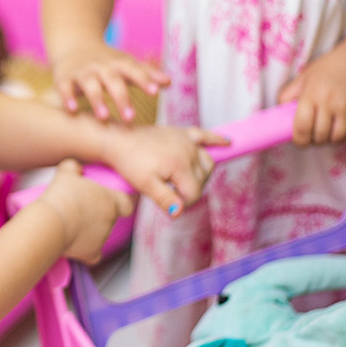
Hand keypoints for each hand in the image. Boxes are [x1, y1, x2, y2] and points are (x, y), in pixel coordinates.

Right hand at [37, 159, 134, 264]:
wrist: (53, 222)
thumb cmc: (62, 196)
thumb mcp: (66, 174)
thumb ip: (73, 168)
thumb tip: (74, 167)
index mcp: (111, 200)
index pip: (127, 204)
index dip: (120, 203)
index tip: (111, 201)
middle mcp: (110, 220)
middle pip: (108, 219)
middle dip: (96, 216)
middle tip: (78, 211)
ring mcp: (102, 238)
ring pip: (98, 235)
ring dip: (88, 232)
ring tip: (68, 225)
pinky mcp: (91, 252)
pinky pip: (93, 255)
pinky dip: (85, 252)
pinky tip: (75, 247)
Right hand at [52, 41, 170, 123]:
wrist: (74, 45)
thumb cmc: (107, 62)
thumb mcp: (126, 64)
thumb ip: (146, 74)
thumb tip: (169, 83)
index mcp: (119, 63)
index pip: (134, 70)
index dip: (144, 79)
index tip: (155, 91)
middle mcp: (101, 66)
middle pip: (112, 80)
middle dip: (121, 98)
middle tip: (130, 118)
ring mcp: (82, 71)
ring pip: (89, 84)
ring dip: (96, 99)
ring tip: (104, 117)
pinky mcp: (64, 78)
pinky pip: (65, 87)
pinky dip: (67, 97)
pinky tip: (72, 110)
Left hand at [104, 124, 227, 216]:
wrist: (117, 140)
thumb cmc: (130, 164)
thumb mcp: (145, 185)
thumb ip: (165, 199)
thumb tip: (178, 213)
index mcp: (180, 165)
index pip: (195, 193)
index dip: (183, 203)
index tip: (168, 204)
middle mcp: (188, 151)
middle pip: (203, 178)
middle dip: (190, 189)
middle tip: (169, 192)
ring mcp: (186, 140)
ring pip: (206, 161)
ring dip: (201, 174)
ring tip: (185, 182)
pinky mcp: (181, 132)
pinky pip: (204, 135)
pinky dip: (216, 140)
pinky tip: (228, 142)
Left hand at [278, 43, 345, 145]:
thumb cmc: (326, 70)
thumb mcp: (302, 78)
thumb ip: (288, 96)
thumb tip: (279, 115)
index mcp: (311, 95)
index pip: (302, 127)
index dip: (300, 140)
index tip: (300, 139)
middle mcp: (329, 102)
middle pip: (320, 136)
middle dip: (315, 141)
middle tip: (315, 135)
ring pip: (337, 138)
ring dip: (331, 141)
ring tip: (329, 133)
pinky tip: (343, 132)